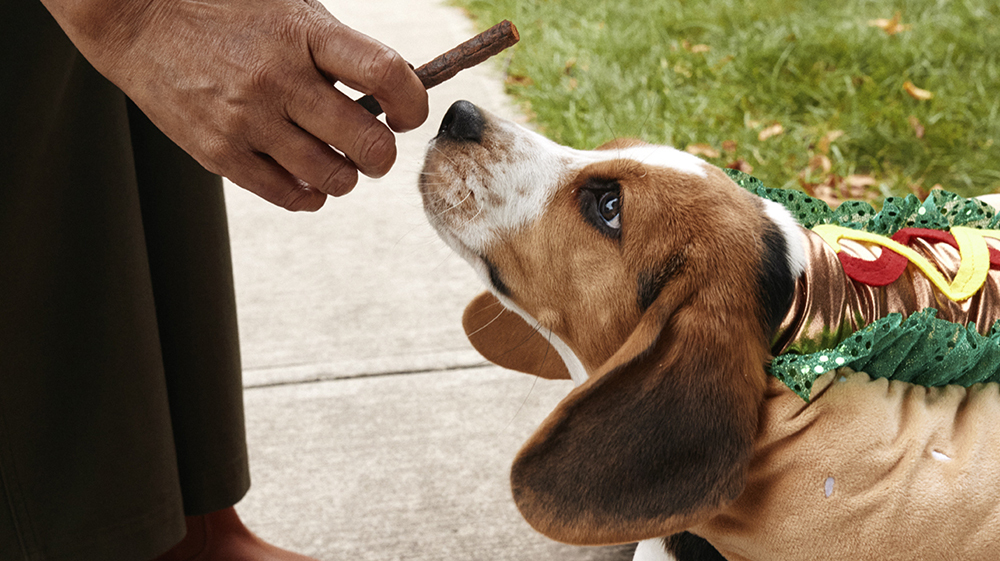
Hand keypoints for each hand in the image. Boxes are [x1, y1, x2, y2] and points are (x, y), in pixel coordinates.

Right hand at [42, 0, 428, 210]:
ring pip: (332, 177)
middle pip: (367, 141)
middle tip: (374, 149)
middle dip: (382, 155)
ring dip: (346, 176)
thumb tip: (394, 93)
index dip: (412, 104)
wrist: (138, 19)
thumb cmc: (227, 13)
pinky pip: (286, 195)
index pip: (386, 74)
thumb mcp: (291, 10)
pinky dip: (309, 194)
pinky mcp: (219, 152)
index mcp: (305, 34)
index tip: (406, 115)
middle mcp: (279, 78)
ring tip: (336, 161)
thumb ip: (339, 50)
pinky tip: (306, 179)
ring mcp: (248, 119)